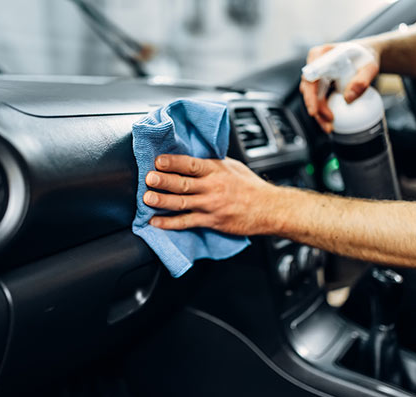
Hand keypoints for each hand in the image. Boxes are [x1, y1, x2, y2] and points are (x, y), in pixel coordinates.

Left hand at [143, 154, 278, 235]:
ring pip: (182, 203)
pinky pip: (187, 222)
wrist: (269, 208)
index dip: (174, 162)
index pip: (191, 164)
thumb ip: (211, 163)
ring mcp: (211, 205)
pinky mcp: (211, 221)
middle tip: (149, 178)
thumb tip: (191, 155)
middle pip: (183, 183)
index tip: (158, 160)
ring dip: (162, 201)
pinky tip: (156, 222)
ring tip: (147, 199)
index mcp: (216, 170)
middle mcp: (212, 187)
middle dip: (164, 180)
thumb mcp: (232, 166)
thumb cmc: (250, 186)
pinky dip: (170, 223)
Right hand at [299, 42, 380, 132]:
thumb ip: (362, 80)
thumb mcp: (370, 66)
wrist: (365, 55)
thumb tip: (348, 98)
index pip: (311, 77)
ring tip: (329, 127)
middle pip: (308, 90)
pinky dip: (323, 111)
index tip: (314, 111)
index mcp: (320, 54)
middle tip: (327, 124)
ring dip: (319, 113)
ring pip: (311, 97)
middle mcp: (313, 64)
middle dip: (316, 109)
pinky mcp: (319, 84)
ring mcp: (315, 75)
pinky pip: (318, 100)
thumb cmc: (367, 56)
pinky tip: (330, 122)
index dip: (310, 96)